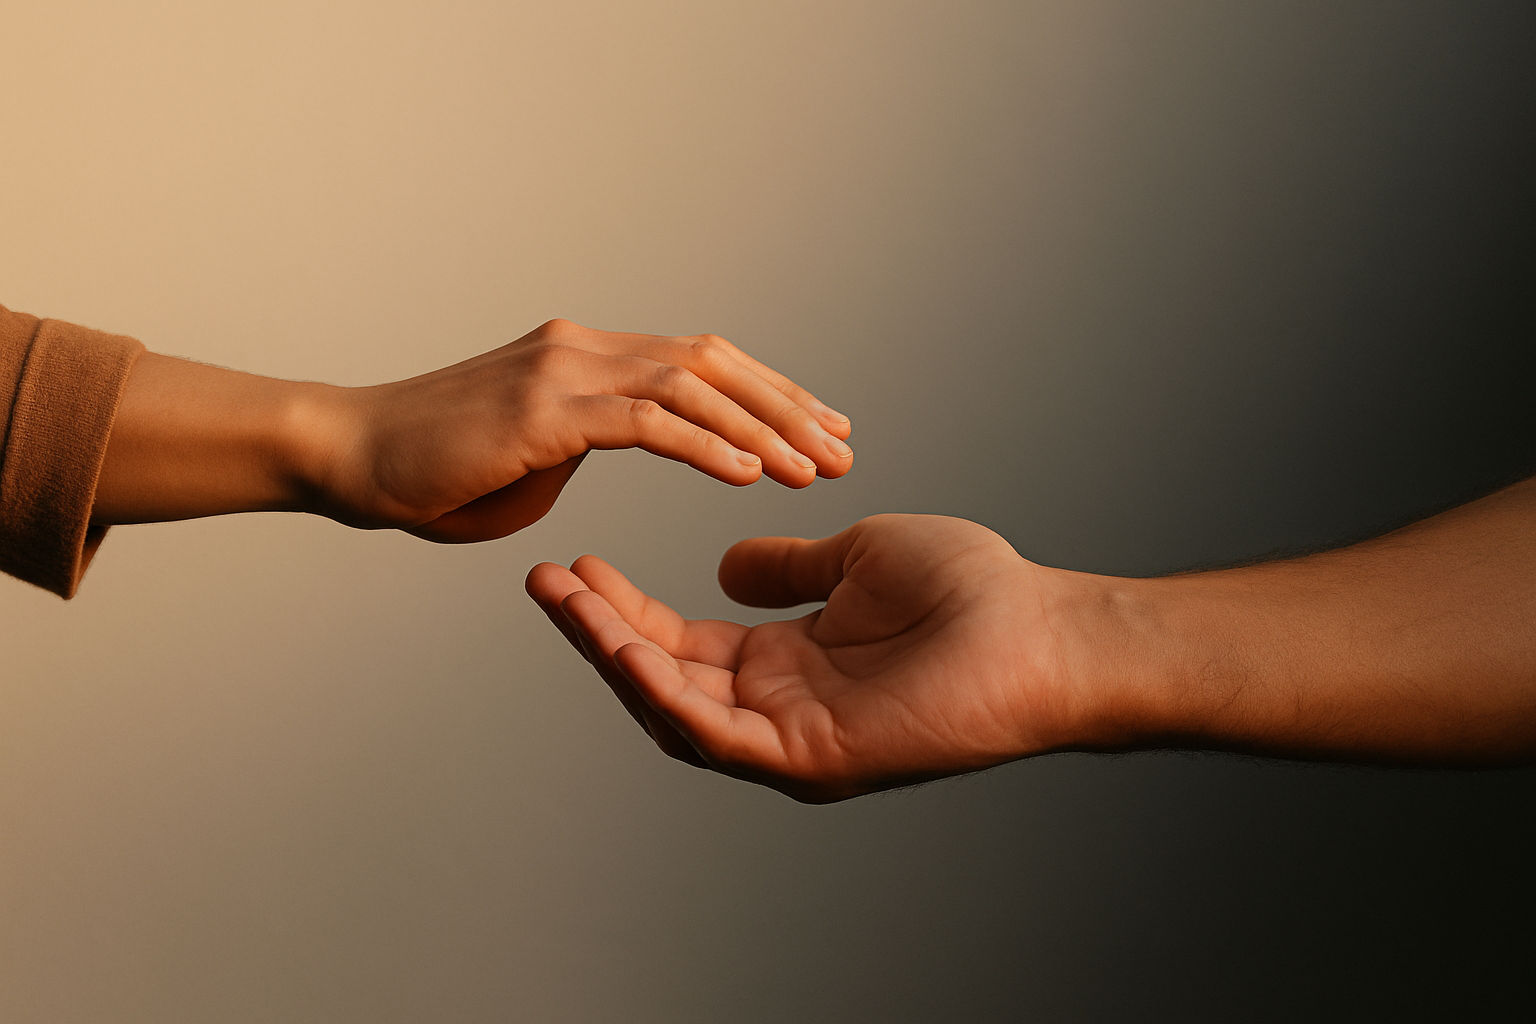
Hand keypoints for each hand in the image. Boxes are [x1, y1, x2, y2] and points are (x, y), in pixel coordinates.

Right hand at [320, 319, 853, 541]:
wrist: (348, 455)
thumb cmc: (433, 469)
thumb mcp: (535, 456)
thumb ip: (589, 442)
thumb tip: (637, 443)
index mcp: (588, 356)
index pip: (700, 364)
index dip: (767, 395)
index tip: (819, 431)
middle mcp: (585, 347)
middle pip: (714, 363)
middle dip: (788, 407)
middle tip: (844, 449)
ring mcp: (565, 370)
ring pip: (693, 384)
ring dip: (762, 427)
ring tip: (816, 468)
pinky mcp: (545, 409)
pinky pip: (646, 422)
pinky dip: (706, 445)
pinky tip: (750, 473)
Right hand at [526, 515, 1088, 801]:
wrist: (1038, 629)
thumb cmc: (970, 592)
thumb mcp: (856, 558)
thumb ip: (787, 567)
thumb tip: (727, 563)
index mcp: (786, 661)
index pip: (682, 641)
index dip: (626, 607)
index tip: (579, 562)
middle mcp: (777, 707)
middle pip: (662, 677)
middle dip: (598, 630)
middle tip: (543, 580)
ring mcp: (789, 739)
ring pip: (673, 708)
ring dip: (611, 655)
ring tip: (561, 599)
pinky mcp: (808, 759)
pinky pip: (715, 734)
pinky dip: (660, 692)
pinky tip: (620, 646)